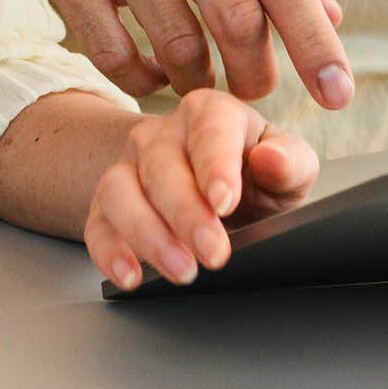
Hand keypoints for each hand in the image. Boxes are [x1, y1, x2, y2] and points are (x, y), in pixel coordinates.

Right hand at [0, 0, 354, 110]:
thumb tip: (328, 13)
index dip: (316, 41)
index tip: (339, 94)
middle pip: (235, 20)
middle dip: (255, 74)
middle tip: (254, 90)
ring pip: (175, 44)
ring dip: (195, 78)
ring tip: (196, 78)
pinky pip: (111, 52)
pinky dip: (137, 77)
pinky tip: (145, 70)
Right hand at [85, 90, 323, 292]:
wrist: (222, 196)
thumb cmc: (258, 177)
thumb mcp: (290, 169)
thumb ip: (290, 162)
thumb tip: (272, 160)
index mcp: (210, 113)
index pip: (209, 130)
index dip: (214, 166)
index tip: (224, 202)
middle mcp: (162, 134)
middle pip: (161, 164)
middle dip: (185, 213)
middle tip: (213, 253)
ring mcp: (129, 167)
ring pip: (119, 190)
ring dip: (146, 233)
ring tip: (180, 270)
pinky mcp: (108, 206)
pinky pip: (96, 225)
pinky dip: (109, 251)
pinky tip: (131, 275)